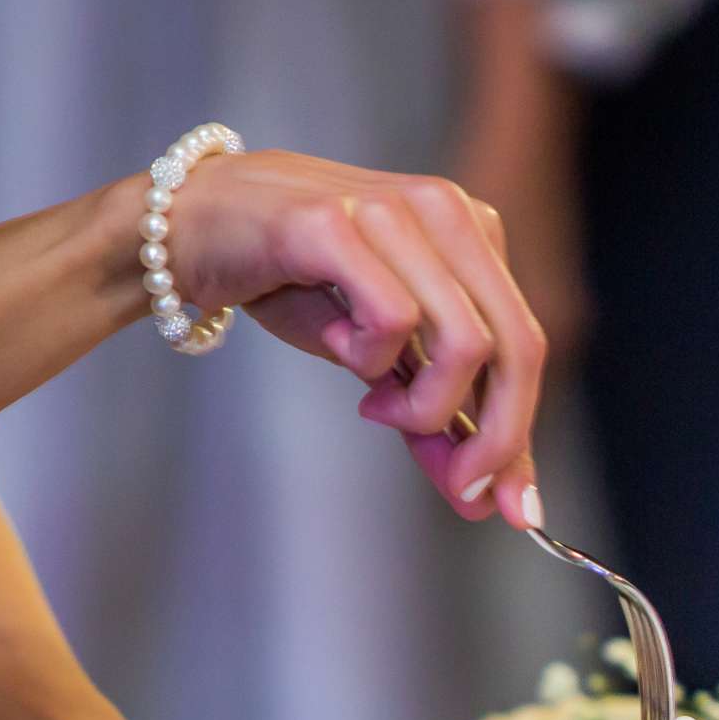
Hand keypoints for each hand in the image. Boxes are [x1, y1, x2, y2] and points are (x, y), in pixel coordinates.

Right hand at [163, 150, 547, 528]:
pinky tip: (339, 348)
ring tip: (374, 402)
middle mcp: (445, 212)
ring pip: (464, 341)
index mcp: (472, 234)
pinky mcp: (333, 223)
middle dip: (495, 439)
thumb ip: (433, 418)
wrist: (193, 228)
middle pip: (514, 347)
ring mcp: (393, 212)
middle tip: (457, 483)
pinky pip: (392, 318)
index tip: (507, 507)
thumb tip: (481, 499)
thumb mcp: (378, 359)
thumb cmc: (291, 283)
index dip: (520, 435)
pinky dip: (371, 359)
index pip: (525, 344)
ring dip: (423, 405)